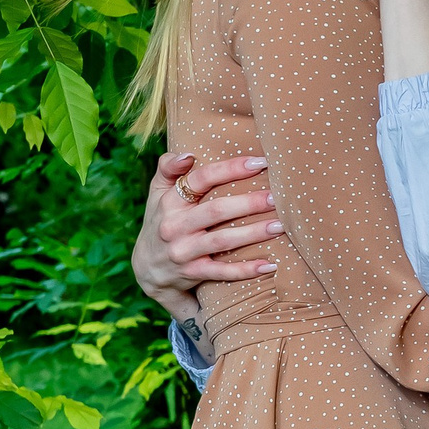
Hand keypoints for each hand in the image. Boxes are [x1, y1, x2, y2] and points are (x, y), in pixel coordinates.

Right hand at [133, 151, 283, 320]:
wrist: (148, 269)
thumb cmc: (162, 220)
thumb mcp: (157, 192)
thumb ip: (168, 167)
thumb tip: (188, 154)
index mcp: (170, 201)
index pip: (200, 179)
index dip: (230, 169)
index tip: (259, 163)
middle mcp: (175, 226)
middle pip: (216, 210)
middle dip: (249, 203)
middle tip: (276, 197)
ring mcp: (184, 252)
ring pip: (222, 241)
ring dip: (253, 233)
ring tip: (280, 226)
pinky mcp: (193, 273)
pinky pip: (222, 272)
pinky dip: (246, 270)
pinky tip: (270, 264)